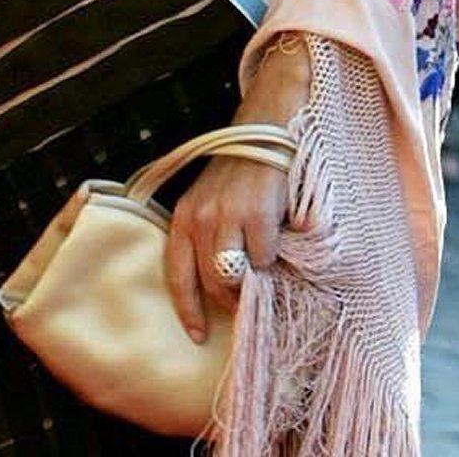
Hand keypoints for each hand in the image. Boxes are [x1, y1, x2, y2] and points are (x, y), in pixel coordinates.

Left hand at [166, 38, 310, 340]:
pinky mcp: (256, 212)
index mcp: (185, 213)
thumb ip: (215, 237)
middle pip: (211, 282)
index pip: (177, 272)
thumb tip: (228, 286)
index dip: (188, 309)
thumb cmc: (246, 167)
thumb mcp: (217, 199)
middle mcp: (199, 215)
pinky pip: (266, 257)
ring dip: (254, 279)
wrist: (272, 122)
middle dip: (231, 299)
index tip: (198, 336)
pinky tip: (282, 235)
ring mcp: (227, 214)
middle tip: (252, 299)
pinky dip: (276, 255)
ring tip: (268, 265)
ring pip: (236, 276)